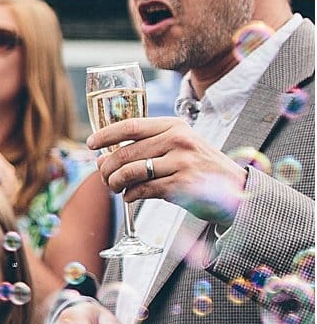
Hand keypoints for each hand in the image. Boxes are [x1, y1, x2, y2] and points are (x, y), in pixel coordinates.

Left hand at [89, 116, 245, 226]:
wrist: (234, 188)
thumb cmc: (198, 166)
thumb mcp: (179, 145)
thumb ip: (147, 146)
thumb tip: (103, 158)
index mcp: (173, 126)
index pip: (130, 126)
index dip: (105, 135)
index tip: (90, 144)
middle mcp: (178, 141)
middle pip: (124, 153)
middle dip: (106, 168)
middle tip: (104, 176)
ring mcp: (181, 163)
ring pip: (129, 172)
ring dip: (114, 183)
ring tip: (115, 188)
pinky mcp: (181, 185)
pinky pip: (142, 190)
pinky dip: (130, 195)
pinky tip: (130, 196)